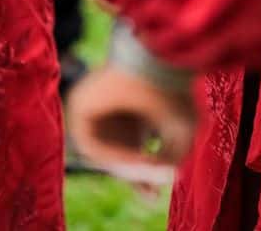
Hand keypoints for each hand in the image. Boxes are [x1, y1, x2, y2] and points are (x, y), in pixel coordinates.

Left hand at [67, 65, 195, 183]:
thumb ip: (173, 159)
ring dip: (127, 166)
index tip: (156, 194)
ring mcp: (95, 103)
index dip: (144, 173)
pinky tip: (134, 156)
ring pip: (105, 151)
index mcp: (135, 105)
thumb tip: (168, 176)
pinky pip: (92, 145)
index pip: (133, 145)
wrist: (158, 63)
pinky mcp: (79, 104)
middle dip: (134, 177)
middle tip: (151, 198)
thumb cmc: (173, 92)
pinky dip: (113, 156)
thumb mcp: (181, 133)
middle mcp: (114, 105)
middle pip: (116, 152)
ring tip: (149, 166)